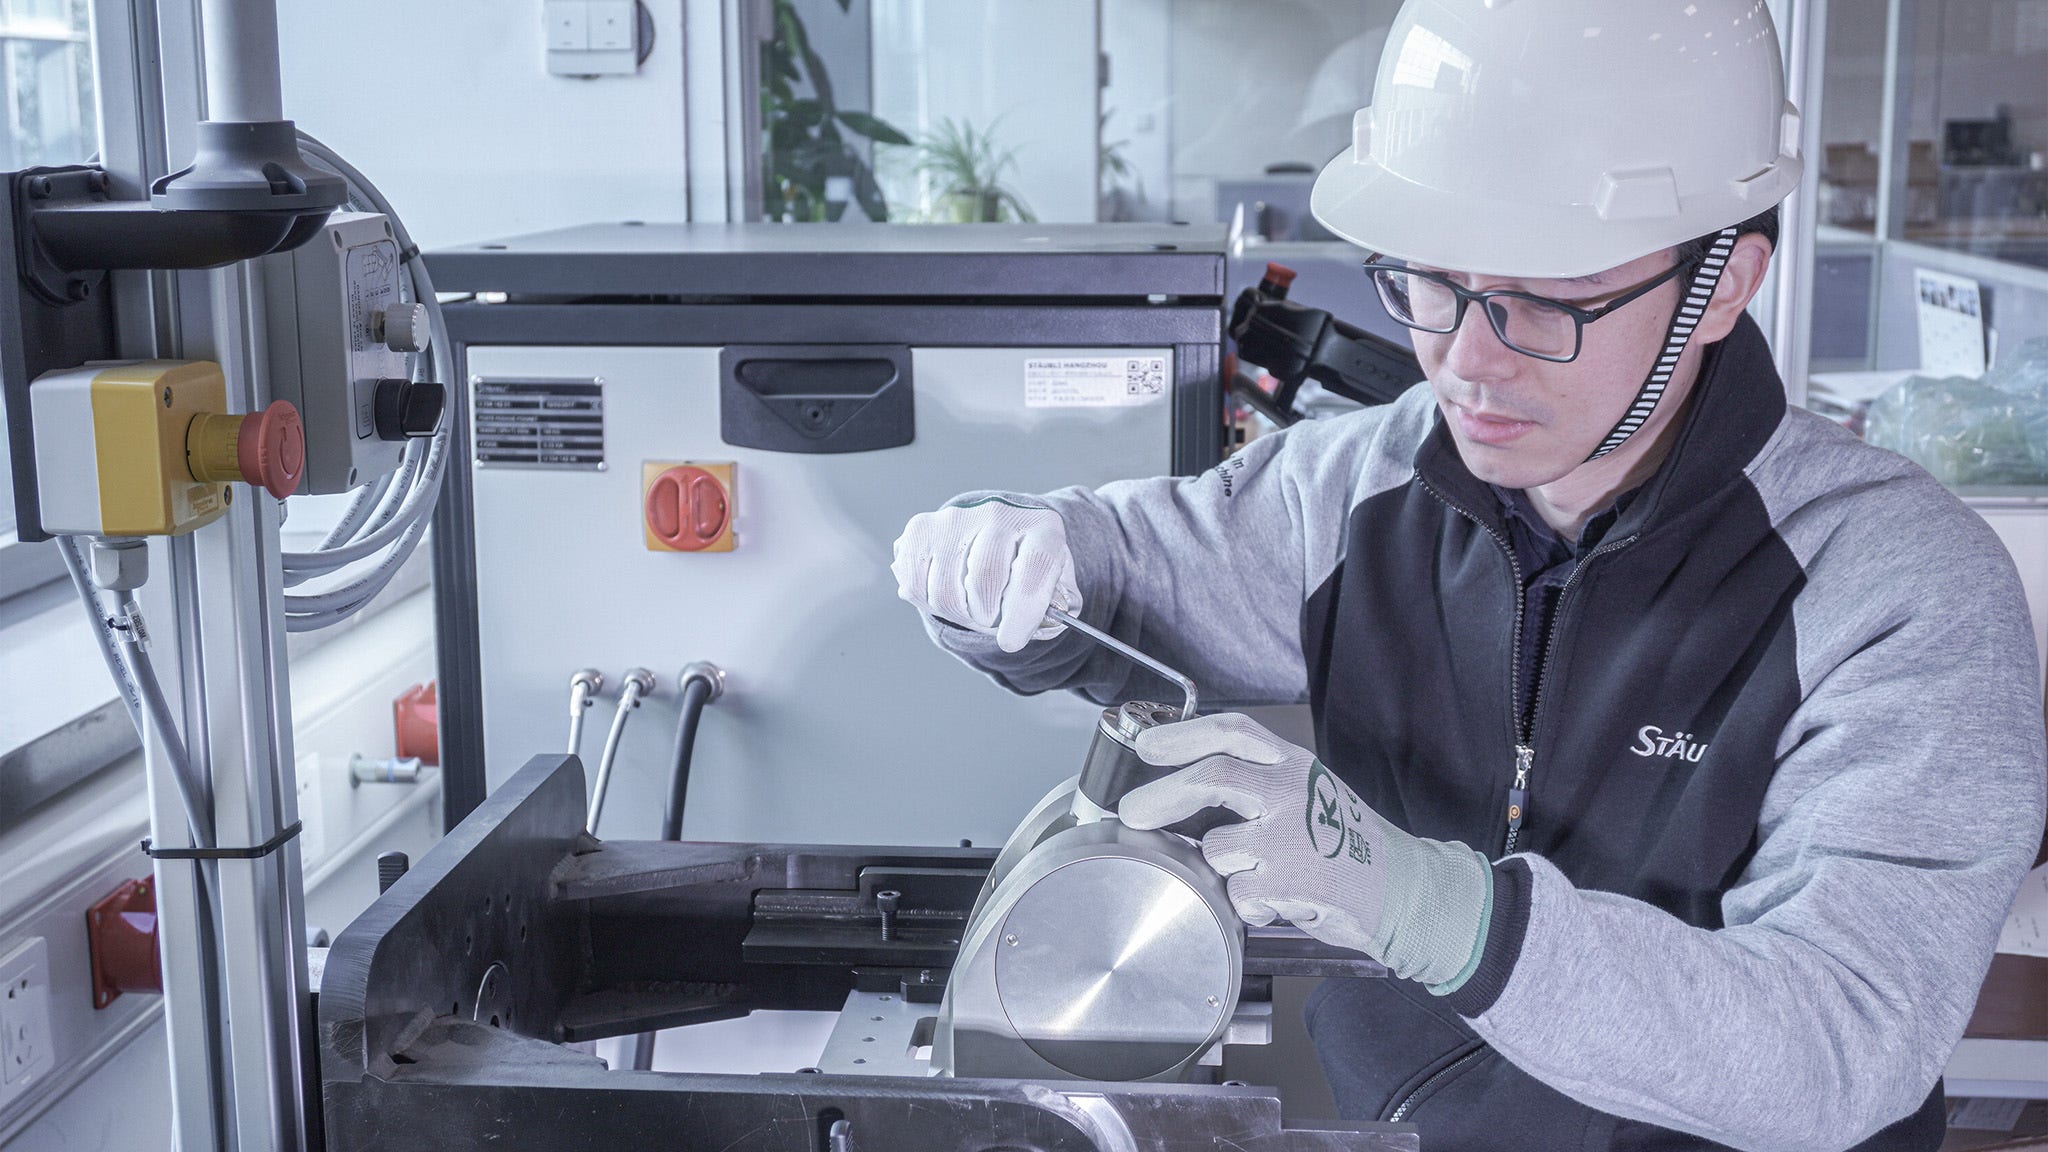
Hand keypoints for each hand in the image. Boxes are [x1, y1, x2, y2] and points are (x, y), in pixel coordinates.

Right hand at [892, 496, 1081, 652]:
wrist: (998, 532)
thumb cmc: (1027, 565)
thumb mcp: (1055, 583)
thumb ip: (1057, 606)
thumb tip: (1041, 621)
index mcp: (1041, 527)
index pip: (1034, 567)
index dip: (1021, 612)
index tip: (1011, 641)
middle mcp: (998, 513)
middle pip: (984, 579)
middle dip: (986, 617)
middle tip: (992, 620)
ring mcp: (956, 518)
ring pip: (944, 590)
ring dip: (958, 613)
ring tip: (971, 605)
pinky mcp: (922, 528)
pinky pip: (914, 584)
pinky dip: (927, 602)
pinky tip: (946, 592)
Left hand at [1119, 713, 1492, 988]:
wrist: (1403, 889)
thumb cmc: (1348, 842)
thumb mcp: (1309, 790)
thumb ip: (1257, 779)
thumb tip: (1182, 781)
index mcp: (1293, 765)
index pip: (1233, 733)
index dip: (1183, 735)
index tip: (1147, 746)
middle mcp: (1291, 792)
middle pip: (1212, 778)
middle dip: (1161, 795)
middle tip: (1132, 812)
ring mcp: (1290, 837)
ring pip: (1217, 847)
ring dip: (1222, 867)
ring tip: (1255, 873)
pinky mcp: (1289, 881)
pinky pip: (1238, 894)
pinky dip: (1246, 904)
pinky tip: (1276, 899)